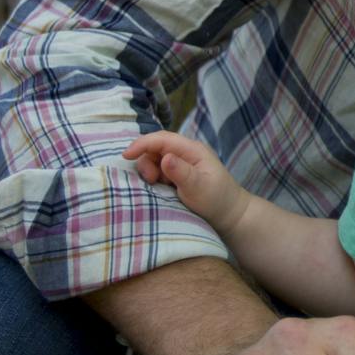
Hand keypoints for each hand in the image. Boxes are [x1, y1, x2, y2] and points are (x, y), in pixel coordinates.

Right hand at [124, 130, 246, 232]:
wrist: (229, 215)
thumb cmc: (216, 199)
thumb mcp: (198, 187)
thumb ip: (181, 172)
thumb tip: (164, 158)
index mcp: (192, 150)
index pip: (162, 139)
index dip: (142, 144)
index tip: (126, 155)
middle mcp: (185, 153)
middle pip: (156, 147)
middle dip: (146, 160)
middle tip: (151, 181)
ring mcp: (181, 164)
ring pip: (155, 160)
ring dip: (150, 170)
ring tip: (158, 186)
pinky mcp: (178, 175)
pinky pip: (159, 171)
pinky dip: (154, 177)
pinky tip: (159, 188)